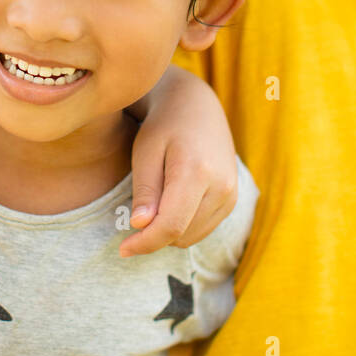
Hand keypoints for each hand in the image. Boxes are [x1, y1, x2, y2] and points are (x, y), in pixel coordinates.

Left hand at [121, 66, 237, 256]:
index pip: (170, 225)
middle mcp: (221, 186)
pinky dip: (182, 226)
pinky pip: (202, 229)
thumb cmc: (164, 126)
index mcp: (197, 171)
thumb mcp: (145, 152)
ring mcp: (231, 194)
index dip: (144, 243)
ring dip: (168, 232)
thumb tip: (141, 226)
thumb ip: (145, 190)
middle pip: (181, 235)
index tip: (122, 249)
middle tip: (134, 216)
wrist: (197, 107)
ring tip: (153, 202)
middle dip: (153, 235)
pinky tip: (169, 204)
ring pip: (191, 237)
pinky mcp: (232, 200)